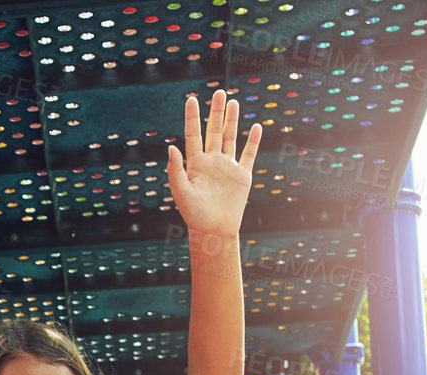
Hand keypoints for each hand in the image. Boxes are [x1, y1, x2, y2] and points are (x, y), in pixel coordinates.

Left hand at [167, 90, 261, 235]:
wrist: (214, 230)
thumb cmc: (194, 214)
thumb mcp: (180, 191)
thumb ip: (175, 169)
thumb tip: (171, 147)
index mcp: (195, 163)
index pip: (194, 134)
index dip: (193, 117)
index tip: (192, 99)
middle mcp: (211, 161)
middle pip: (214, 131)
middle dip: (216, 112)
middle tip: (218, 92)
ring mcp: (227, 167)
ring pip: (230, 138)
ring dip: (232, 120)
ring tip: (233, 101)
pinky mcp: (242, 176)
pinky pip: (248, 154)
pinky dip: (253, 141)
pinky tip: (256, 126)